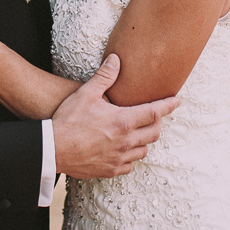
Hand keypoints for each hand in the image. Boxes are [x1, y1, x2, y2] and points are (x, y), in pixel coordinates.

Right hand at [52, 54, 179, 179]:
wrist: (52, 149)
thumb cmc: (69, 120)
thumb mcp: (86, 93)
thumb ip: (105, 76)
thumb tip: (116, 59)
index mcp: (124, 121)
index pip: (155, 112)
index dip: (169, 105)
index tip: (177, 101)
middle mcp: (126, 142)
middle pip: (154, 133)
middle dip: (158, 123)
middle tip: (154, 115)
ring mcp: (119, 158)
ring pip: (144, 150)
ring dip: (144, 140)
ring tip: (138, 131)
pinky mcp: (110, 170)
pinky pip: (130, 165)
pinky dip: (131, 157)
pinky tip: (123, 150)